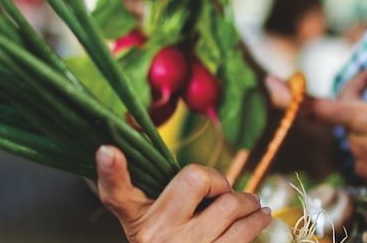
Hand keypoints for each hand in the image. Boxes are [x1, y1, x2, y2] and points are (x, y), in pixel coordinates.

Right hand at [95, 146, 270, 242]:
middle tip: (230, 190)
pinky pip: (243, 236)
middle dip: (222, 182)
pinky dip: (256, 223)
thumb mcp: (147, 219)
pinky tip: (259, 218)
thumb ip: (152, 185)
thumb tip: (148, 134)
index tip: (107, 151)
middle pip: (196, 180)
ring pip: (230, 209)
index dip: (110, 170)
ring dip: (249, 204)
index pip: (115, 192)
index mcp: (135, 218)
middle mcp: (157, 234)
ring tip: (254, 203)